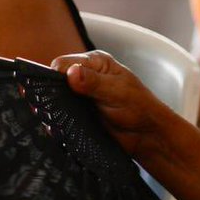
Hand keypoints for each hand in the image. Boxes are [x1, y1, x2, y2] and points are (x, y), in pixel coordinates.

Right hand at [51, 50, 167, 155]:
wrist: (146, 135)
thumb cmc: (140, 108)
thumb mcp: (117, 92)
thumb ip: (94, 82)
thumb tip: (72, 72)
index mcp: (96, 63)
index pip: (64, 63)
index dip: (57, 76)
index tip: (57, 90)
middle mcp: (86, 76)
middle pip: (56, 80)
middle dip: (52, 94)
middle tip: (55, 107)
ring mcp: (81, 96)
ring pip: (55, 99)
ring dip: (55, 108)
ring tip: (59, 118)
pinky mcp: (79, 113)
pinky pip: (61, 115)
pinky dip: (59, 120)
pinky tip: (60, 127)